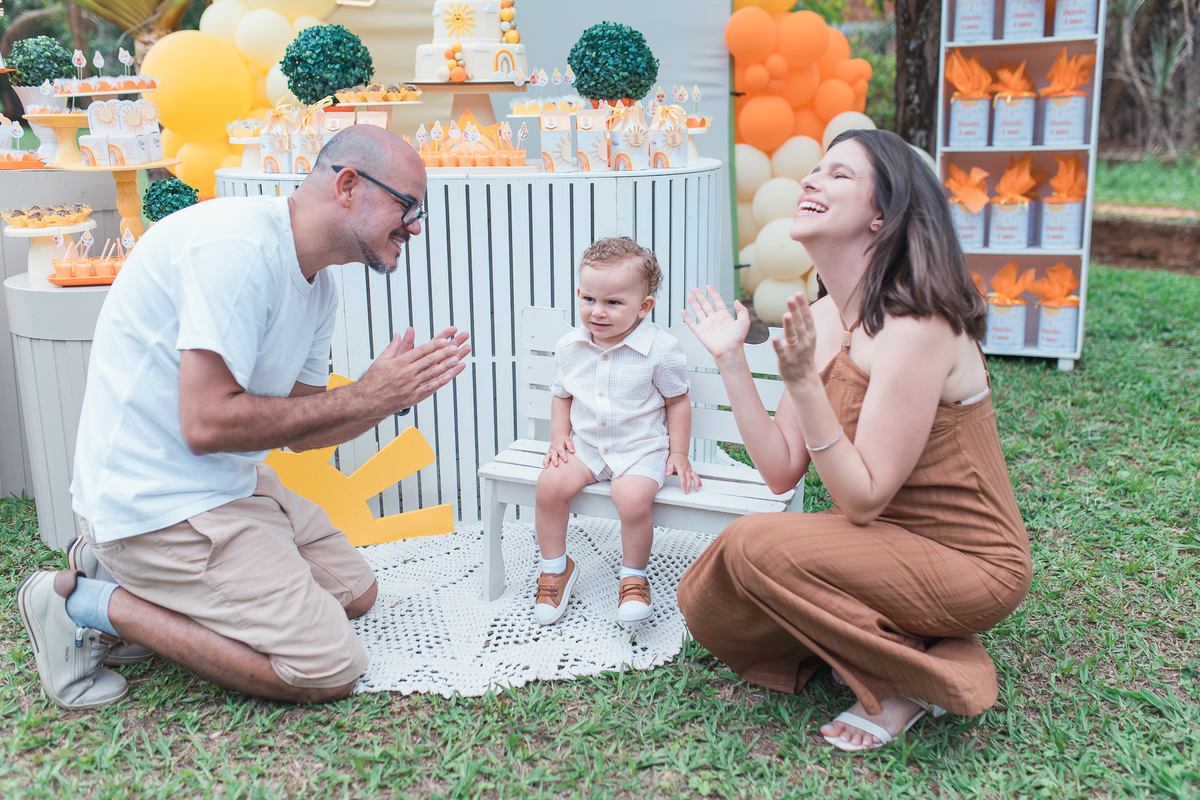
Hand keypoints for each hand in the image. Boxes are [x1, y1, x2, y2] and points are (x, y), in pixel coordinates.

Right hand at [355, 326, 470, 416]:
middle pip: (429, 361)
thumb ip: (393, 347)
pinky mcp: (412, 398)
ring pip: (432, 374)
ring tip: (457, 359)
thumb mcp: (381, 360)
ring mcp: (410, 386)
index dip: (434, 345)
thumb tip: (400, 335)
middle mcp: (406, 374)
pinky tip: (449, 376)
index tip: (444, 340)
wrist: (365, 402)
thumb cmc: (372, 382)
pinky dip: (440, 382)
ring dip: (446, 366)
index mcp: (399, 363)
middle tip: (456, 347)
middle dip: (444, 353)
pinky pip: (430, 388)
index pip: (421, 351)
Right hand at [543, 436, 574, 467]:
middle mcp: (553, 448)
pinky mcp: (549, 454)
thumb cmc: (563, 440)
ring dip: (547, 461)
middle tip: (556, 465)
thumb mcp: (568, 440)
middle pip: (553, 454)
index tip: (565, 460)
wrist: (558, 436)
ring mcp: (550, 451)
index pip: (561, 451)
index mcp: (558, 445)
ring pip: (548, 456)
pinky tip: (546, 467)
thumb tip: (573, 451)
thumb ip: (570, 445)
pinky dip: (545, 462)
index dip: (563, 456)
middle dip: (554, 460)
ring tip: (547, 466)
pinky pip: (546, 458)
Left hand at [666, 453, 700, 493]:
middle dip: (688, 485)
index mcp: (681, 467)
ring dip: (696, 483)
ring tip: (696, 489)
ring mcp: (689, 470)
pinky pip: (696, 475)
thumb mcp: (670, 462)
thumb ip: (669, 469)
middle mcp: (686, 469)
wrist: (679, 453)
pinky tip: (700, 484)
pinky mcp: (691, 470)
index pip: (682, 475)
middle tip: (687, 491)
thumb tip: (667, 474)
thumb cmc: (675, 458)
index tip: (682, 486)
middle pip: (688, 478)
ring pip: (694, 477)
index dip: (682, 481)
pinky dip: (698, 480)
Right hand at [682, 286, 750, 361]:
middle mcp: (715, 320)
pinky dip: (687, 318)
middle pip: (705, 304)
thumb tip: (736, 301)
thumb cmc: (737, 339)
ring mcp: (707, 326)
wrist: (729, 351)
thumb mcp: (744, 321)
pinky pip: (692, 324)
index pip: (717, 301)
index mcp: (724, 316)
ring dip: (693, 303)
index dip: (713, 293)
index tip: (708, 287)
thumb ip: (742, 310)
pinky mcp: (700, 332)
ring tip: (689, 296)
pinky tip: (683, 311)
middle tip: (695, 289)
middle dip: (700, 296)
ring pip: (698, 311)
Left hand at [772, 293, 817, 382]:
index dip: (802, 305)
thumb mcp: (808, 338)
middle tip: (791, 298)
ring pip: (792, 336)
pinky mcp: (786, 360)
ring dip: (789, 325)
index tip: (798, 293)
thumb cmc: (803, 356)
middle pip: (800, 324)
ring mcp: (796, 351)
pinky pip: (781, 352)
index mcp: (810, 335)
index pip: (807, 318)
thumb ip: (803, 324)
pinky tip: (774, 337)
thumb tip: (799, 305)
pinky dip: (778, 345)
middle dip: (795, 311)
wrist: (803, 378)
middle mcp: (805, 342)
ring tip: (786, 314)